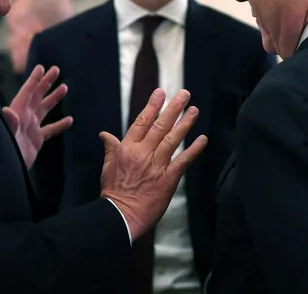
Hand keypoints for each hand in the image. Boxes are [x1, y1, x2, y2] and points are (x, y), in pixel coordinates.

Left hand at [3, 65, 72, 168]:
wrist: (7, 171)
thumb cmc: (5, 152)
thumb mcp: (7, 136)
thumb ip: (9, 124)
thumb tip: (7, 110)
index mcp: (18, 113)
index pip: (27, 92)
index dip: (34, 80)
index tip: (41, 67)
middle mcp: (25, 118)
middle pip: (37, 96)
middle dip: (46, 83)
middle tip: (56, 70)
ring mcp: (31, 128)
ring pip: (45, 109)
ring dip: (54, 98)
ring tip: (65, 88)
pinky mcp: (36, 140)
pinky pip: (50, 129)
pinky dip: (59, 125)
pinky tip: (70, 120)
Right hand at [99, 88, 206, 239]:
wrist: (120, 216)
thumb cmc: (113, 192)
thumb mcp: (107, 166)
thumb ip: (111, 148)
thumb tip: (104, 134)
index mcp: (127, 148)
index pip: (141, 121)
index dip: (152, 106)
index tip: (161, 92)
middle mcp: (143, 153)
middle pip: (160, 126)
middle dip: (173, 108)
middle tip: (184, 94)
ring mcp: (156, 165)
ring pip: (173, 139)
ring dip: (185, 123)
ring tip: (194, 110)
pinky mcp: (168, 179)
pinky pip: (183, 161)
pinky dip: (193, 149)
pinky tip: (203, 139)